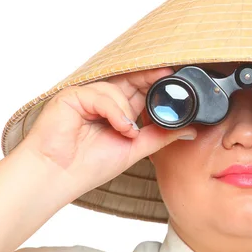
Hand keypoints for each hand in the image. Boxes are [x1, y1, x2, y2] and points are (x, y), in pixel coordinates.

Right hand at [18, 67, 196, 197]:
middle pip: (130, 79)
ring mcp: (86, 96)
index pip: (141, 89)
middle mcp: (102, 100)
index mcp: (117, 111)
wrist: (59, 176)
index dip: (158, 82)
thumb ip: (161, 136)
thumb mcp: (136, 148)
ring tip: (127, 133)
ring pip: (118, 89)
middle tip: (168, 75)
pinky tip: (119, 128)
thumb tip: (191, 130)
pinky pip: (101, 96)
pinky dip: (114, 112)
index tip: (177, 78)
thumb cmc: (90, 165)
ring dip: (128, 112)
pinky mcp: (72, 96)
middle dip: (150, 78)